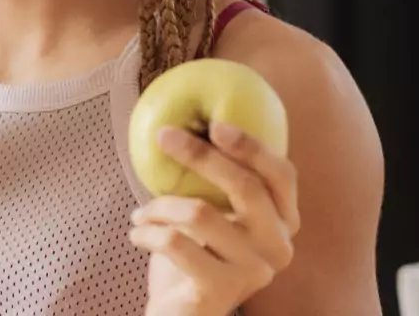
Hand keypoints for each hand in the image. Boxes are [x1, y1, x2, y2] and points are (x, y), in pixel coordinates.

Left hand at [130, 122, 300, 315]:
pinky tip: (137, 235)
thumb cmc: (189, 256)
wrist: (178, 314)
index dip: (252, 147)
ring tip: (140, 214)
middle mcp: (277, 248)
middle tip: (164, 136)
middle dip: (201, 155)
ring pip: (201, 213)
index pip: (282, 176)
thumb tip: (183, 123)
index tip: (215, 124)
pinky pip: (176, 243)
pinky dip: (147, 232)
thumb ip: (211, 180)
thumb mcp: (206, 213)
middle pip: (246, 186)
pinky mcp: (221, 291)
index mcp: (281, 223)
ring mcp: (254, 272)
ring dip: (158, 205)